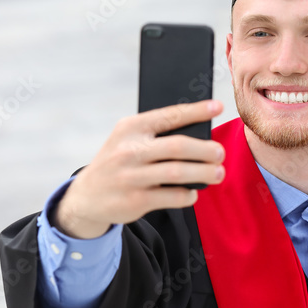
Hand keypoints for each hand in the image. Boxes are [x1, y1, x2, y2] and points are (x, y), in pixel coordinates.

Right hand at [55, 100, 225, 237]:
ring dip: (204, 172)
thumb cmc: (120, 162)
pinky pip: (172, 196)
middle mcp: (129, 150)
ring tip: (218, 173)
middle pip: (177, 146)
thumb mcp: (128, 140)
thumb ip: (156, 134)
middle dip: (205, 149)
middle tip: (220, 153)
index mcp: (130, 128)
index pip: (169, 115)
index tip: (218, 106)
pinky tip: (193, 192)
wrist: (87, 196)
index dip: (196, 111)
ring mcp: (131, 176)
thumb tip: (201, 134)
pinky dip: (188, 194)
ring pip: (177, 172)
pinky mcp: (135, 200)